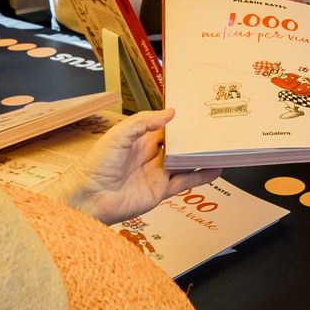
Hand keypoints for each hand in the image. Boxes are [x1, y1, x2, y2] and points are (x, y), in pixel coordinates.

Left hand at [60, 109, 221, 223]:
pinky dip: (201, 176)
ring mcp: (157, 173)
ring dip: (201, 156)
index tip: (196, 111)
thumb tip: (170, 113)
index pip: (164, 126)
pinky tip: (215, 170)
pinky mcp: (161, 190)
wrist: (89, 198)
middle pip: (178, 144)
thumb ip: (143, 123)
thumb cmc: (95, 166)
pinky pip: (185, 182)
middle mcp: (150, 155)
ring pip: (185, 162)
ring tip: (220, 147)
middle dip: (194, 137)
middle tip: (213, 127)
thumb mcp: (119, 136)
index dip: (179, 120)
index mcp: (139, 139)